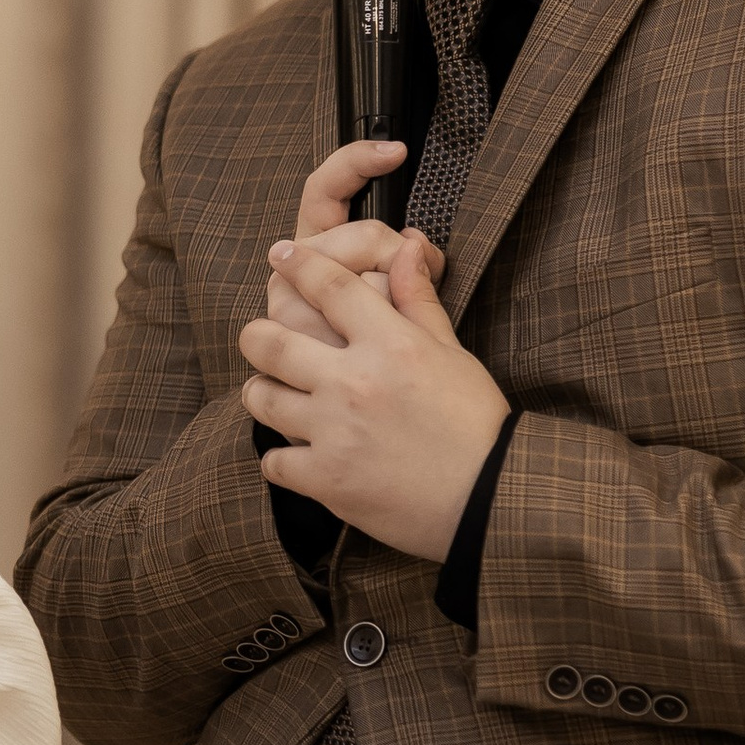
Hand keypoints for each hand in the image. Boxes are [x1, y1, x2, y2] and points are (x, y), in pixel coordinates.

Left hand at [240, 232, 511, 561]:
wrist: (488, 498)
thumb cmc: (476, 423)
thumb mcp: (453, 354)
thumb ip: (418, 301)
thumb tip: (406, 246)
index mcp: (390, 345)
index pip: (329, 286)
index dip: (299, 264)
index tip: (281, 254)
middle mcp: (353, 382)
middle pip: (268, 342)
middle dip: (256, 335)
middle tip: (262, 339)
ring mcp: (334, 432)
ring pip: (259, 397)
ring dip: (264, 393)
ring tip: (277, 395)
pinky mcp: (325, 479)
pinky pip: (272, 460)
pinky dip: (280, 458)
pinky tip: (298, 453)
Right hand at [265, 140, 443, 349]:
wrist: (369, 430)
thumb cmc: (385, 368)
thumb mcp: (402, 312)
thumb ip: (410, 272)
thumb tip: (418, 245)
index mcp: (307, 255)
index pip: (324, 193)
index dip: (356, 163)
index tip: (397, 151)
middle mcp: (288, 281)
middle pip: (360, 237)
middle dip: (400, 258)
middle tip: (417, 280)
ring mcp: (286, 318)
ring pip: (364, 287)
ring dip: (392, 308)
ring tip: (394, 332)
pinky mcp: (288, 356)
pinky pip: (352, 335)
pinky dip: (375, 347)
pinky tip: (377, 363)